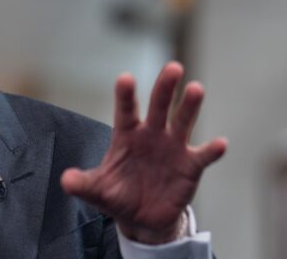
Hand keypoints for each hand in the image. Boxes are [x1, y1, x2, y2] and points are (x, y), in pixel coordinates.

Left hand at [60, 62, 226, 243]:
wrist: (143, 219)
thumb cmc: (119, 196)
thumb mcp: (97, 191)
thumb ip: (83, 184)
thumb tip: (65, 180)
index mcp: (127, 134)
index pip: (125, 110)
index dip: (125, 95)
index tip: (125, 78)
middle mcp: (151, 134)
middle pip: (159, 106)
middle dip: (165, 87)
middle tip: (173, 68)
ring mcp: (173, 147)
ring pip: (182, 122)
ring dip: (189, 106)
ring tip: (196, 88)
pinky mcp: (190, 165)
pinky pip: (203, 155)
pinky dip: (212, 150)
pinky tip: (220, 144)